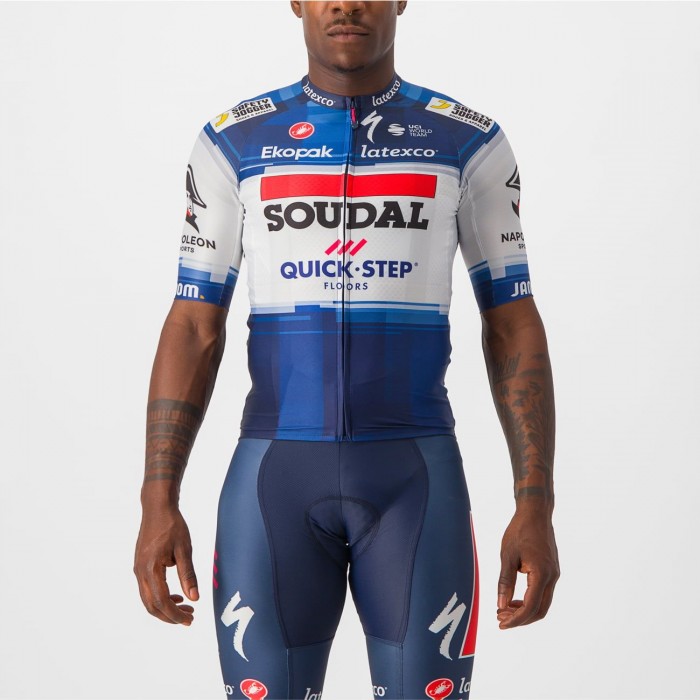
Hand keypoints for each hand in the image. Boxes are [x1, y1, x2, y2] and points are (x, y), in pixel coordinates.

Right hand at [134, 505, 198, 624]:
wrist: (157, 508)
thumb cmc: (172, 525)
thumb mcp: (184, 549)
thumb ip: (188, 575)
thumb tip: (195, 598)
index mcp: (150, 569)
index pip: (162, 601)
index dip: (175, 615)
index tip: (189, 620)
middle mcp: (140, 572)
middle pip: (152, 605)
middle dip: (170, 616)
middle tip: (189, 618)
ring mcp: (137, 569)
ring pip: (148, 599)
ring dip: (165, 607)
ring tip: (186, 608)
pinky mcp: (140, 566)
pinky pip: (147, 589)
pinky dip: (160, 597)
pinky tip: (176, 595)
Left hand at [497, 505, 558, 628]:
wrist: (536, 513)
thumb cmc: (519, 531)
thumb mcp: (507, 555)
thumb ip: (505, 581)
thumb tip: (501, 605)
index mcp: (541, 574)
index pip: (530, 607)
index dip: (516, 619)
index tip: (501, 624)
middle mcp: (552, 577)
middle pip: (540, 610)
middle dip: (520, 619)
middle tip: (500, 619)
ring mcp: (554, 574)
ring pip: (542, 603)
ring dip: (524, 611)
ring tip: (504, 610)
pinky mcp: (551, 571)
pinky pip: (542, 593)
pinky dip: (529, 601)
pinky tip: (514, 599)